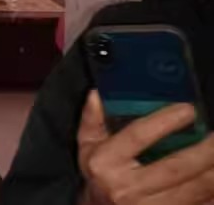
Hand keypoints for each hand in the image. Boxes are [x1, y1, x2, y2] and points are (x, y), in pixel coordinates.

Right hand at [78, 90, 213, 203]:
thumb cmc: (99, 177)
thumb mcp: (87, 147)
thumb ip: (92, 119)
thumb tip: (97, 95)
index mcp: (105, 163)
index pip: (137, 136)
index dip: (164, 121)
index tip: (188, 109)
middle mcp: (126, 187)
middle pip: (176, 167)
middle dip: (204, 151)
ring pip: (194, 189)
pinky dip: (212, 193)